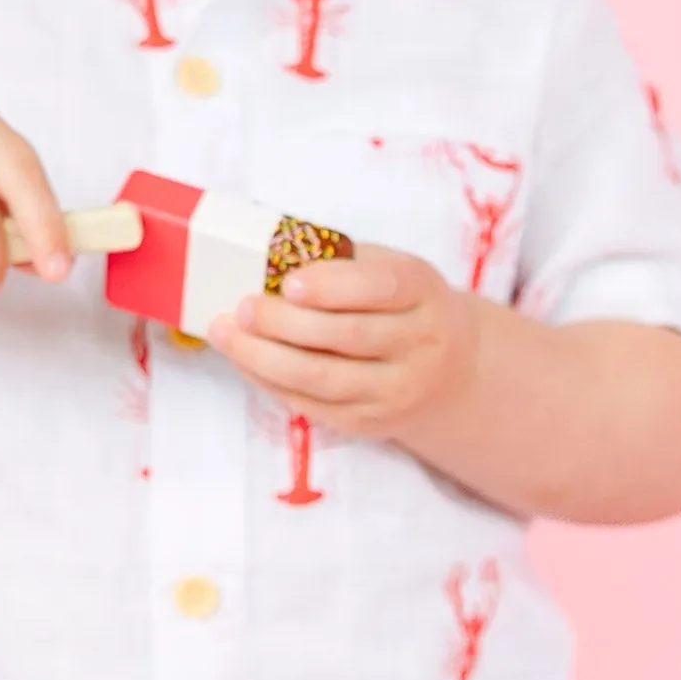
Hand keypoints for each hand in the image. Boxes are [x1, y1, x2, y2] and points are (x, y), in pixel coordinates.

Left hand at [206, 246, 479, 442]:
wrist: (452, 371)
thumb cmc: (403, 306)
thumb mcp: (391, 270)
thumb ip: (344, 264)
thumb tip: (269, 257)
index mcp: (423, 292)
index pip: (381, 287)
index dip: (332, 285)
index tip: (288, 283)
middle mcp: (420, 344)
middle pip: (347, 336)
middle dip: (285, 322)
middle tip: (244, 307)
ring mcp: (396, 390)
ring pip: (324, 378)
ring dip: (265, 357)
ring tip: (227, 334)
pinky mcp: (371, 422)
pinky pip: (313, 405)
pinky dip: (271, 382)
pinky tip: (245, 360)